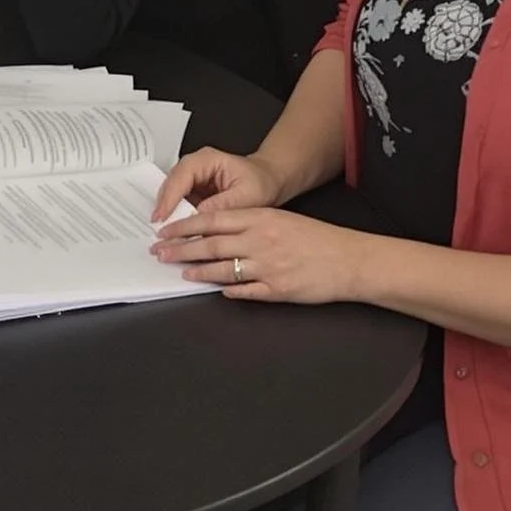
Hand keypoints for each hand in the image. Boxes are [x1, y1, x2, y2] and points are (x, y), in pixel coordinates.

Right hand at [150, 148, 285, 222]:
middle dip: (164, 207)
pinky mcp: (192, 192)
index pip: (181, 175)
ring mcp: (192, 179)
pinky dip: (176, 219)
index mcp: (207, 160)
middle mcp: (195, 166)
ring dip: (168, 214)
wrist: (268, 182)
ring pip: (171, 195)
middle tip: (159, 231)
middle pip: (170, 184)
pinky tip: (176, 234)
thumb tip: (200, 217)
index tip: (162, 216)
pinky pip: (178, 204)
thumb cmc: (261, 183)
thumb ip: (223, 205)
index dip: (169, 197)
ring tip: (164, 236)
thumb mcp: (247, 195)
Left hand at [150, 204, 368, 305]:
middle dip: (181, 249)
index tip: (167, 230)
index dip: (185, 226)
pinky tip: (217, 290)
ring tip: (182, 272)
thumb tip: (219, 229)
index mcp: (261, 219)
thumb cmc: (318, 239)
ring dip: (198, 271)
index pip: (212, 220)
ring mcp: (267, 267)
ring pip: (222, 268)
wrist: (349, 260)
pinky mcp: (277, 290)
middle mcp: (261, 241)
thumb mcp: (282, 219)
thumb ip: (250, 223)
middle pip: (210, 244)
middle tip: (161, 252)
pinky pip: (244, 291)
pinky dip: (228, 290)